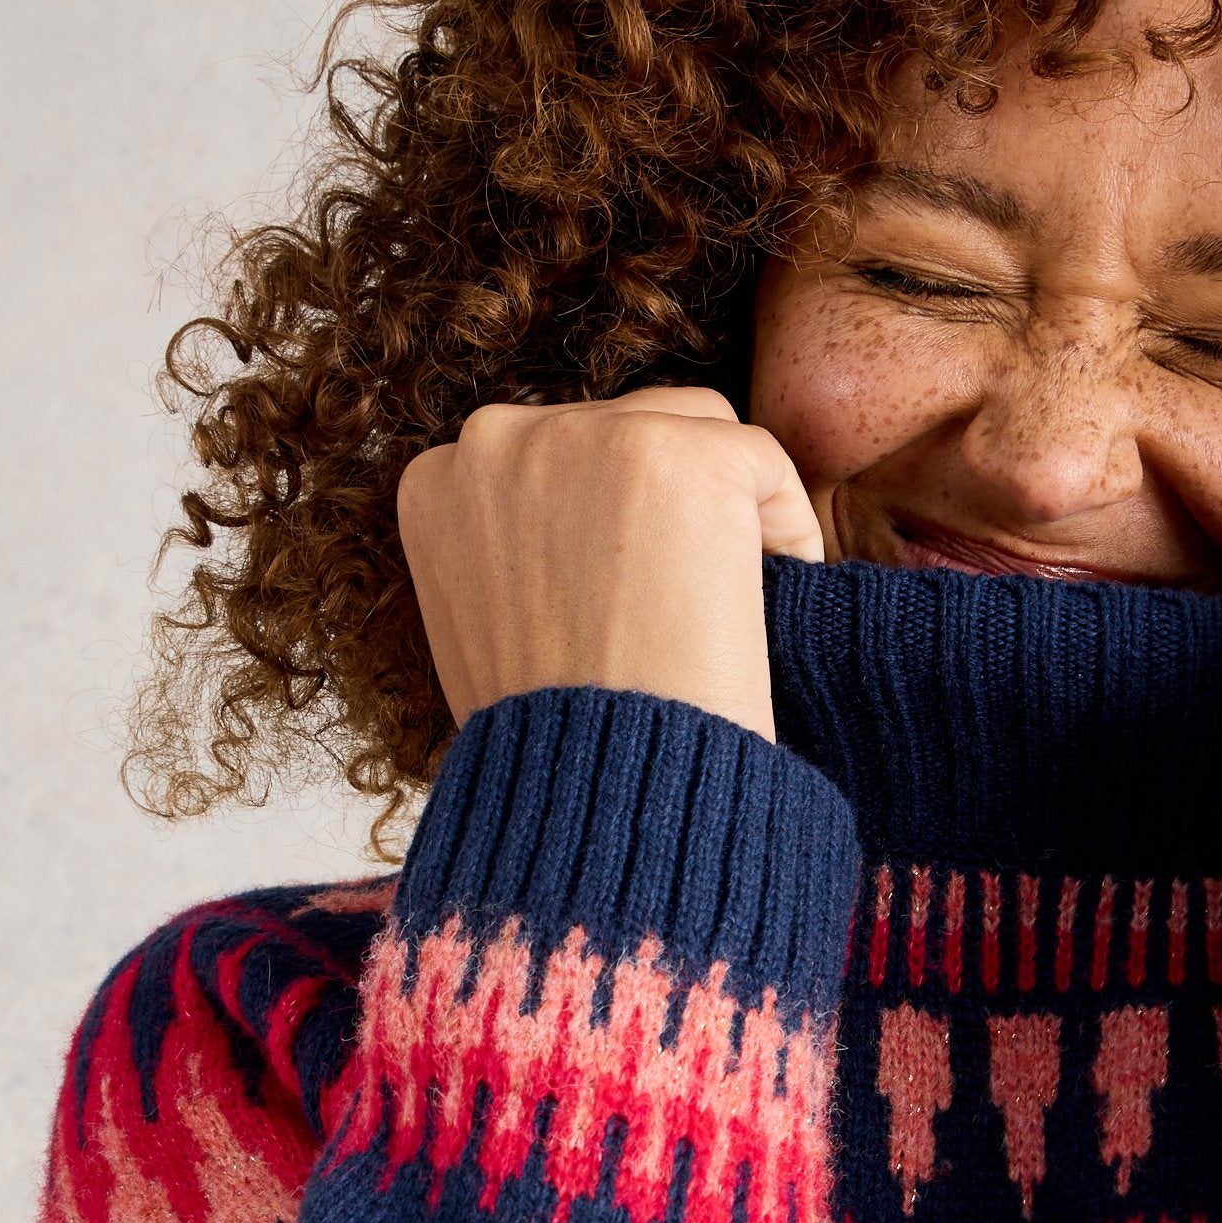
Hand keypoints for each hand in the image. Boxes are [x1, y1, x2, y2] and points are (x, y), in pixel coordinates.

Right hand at [396, 386, 824, 743]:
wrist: (596, 794)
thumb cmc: (547, 749)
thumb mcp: (483, 640)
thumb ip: (509, 566)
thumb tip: (573, 552)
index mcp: (436, 483)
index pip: (548, 461)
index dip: (606, 526)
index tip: (631, 593)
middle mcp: (498, 440)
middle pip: (621, 428)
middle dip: (664, 506)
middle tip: (691, 601)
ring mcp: (590, 437)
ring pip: (696, 430)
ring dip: (722, 507)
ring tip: (725, 603)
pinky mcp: (683, 455)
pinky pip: (764, 463)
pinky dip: (785, 531)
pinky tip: (767, 606)